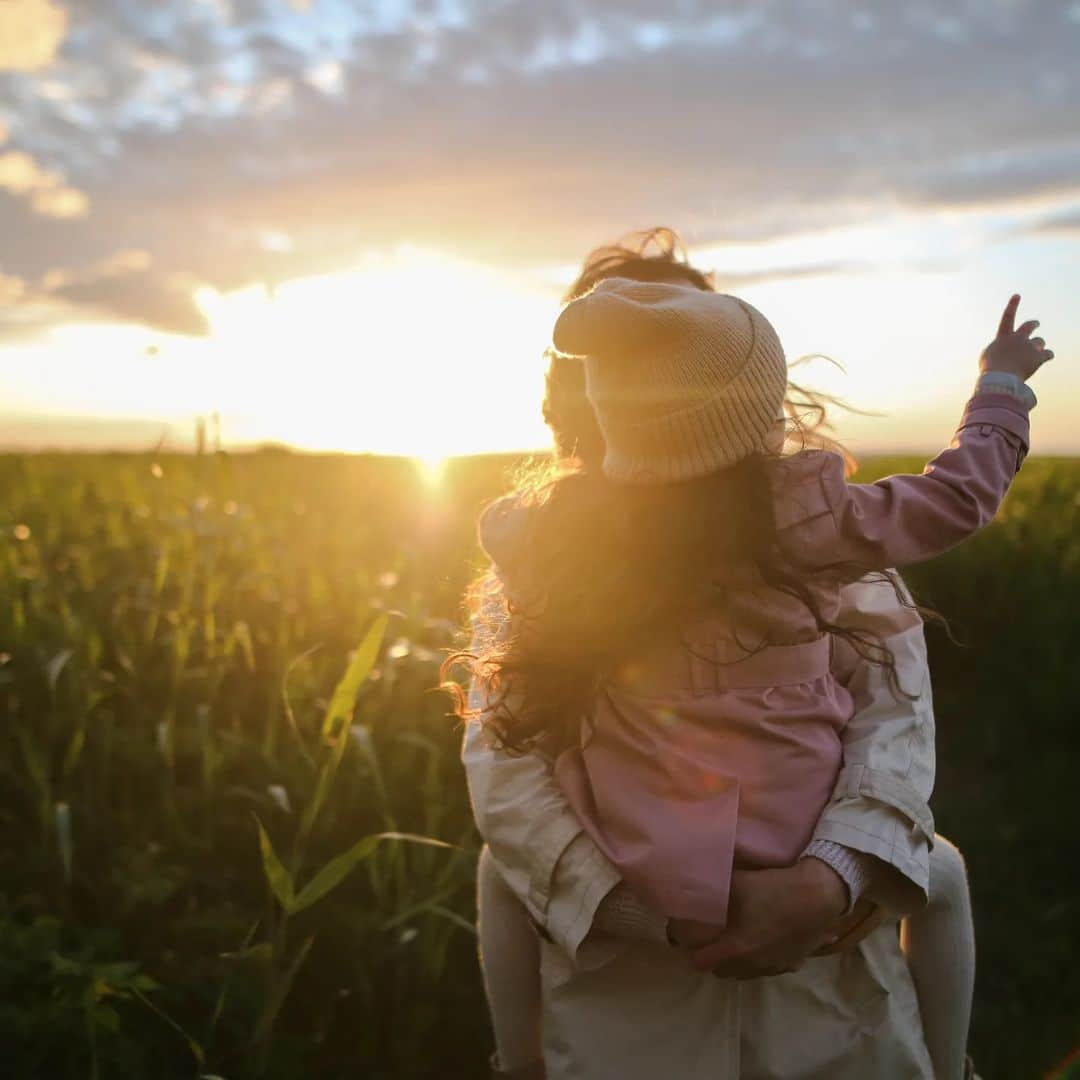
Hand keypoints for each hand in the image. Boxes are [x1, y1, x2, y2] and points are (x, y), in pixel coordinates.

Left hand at [680, 858, 848, 978]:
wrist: (817, 897)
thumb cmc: (773, 889)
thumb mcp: (736, 882)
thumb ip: (711, 887)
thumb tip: (690, 881)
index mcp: (735, 948)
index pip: (701, 963)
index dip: (693, 950)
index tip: (691, 938)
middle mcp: (752, 965)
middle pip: (722, 971)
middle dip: (715, 957)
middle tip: (714, 937)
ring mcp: (774, 968)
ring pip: (745, 972)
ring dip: (738, 960)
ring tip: (739, 938)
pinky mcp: (792, 964)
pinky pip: (768, 968)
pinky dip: (761, 959)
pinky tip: (765, 939)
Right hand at [979, 294, 1052, 380]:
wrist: (1001, 378)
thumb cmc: (990, 369)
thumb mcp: (986, 357)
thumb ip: (995, 350)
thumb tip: (1002, 351)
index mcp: (1003, 337)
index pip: (1007, 317)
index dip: (1012, 306)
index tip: (1017, 295)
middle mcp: (1018, 338)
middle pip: (1029, 326)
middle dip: (1034, 324)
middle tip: (1036, 324)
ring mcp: (1029, 347)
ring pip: (1040, 341)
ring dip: (1039, 346)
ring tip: (1035, 354)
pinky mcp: (1038, 357)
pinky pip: (1048, 354)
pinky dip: (1047, 356)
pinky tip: (1046, 358)